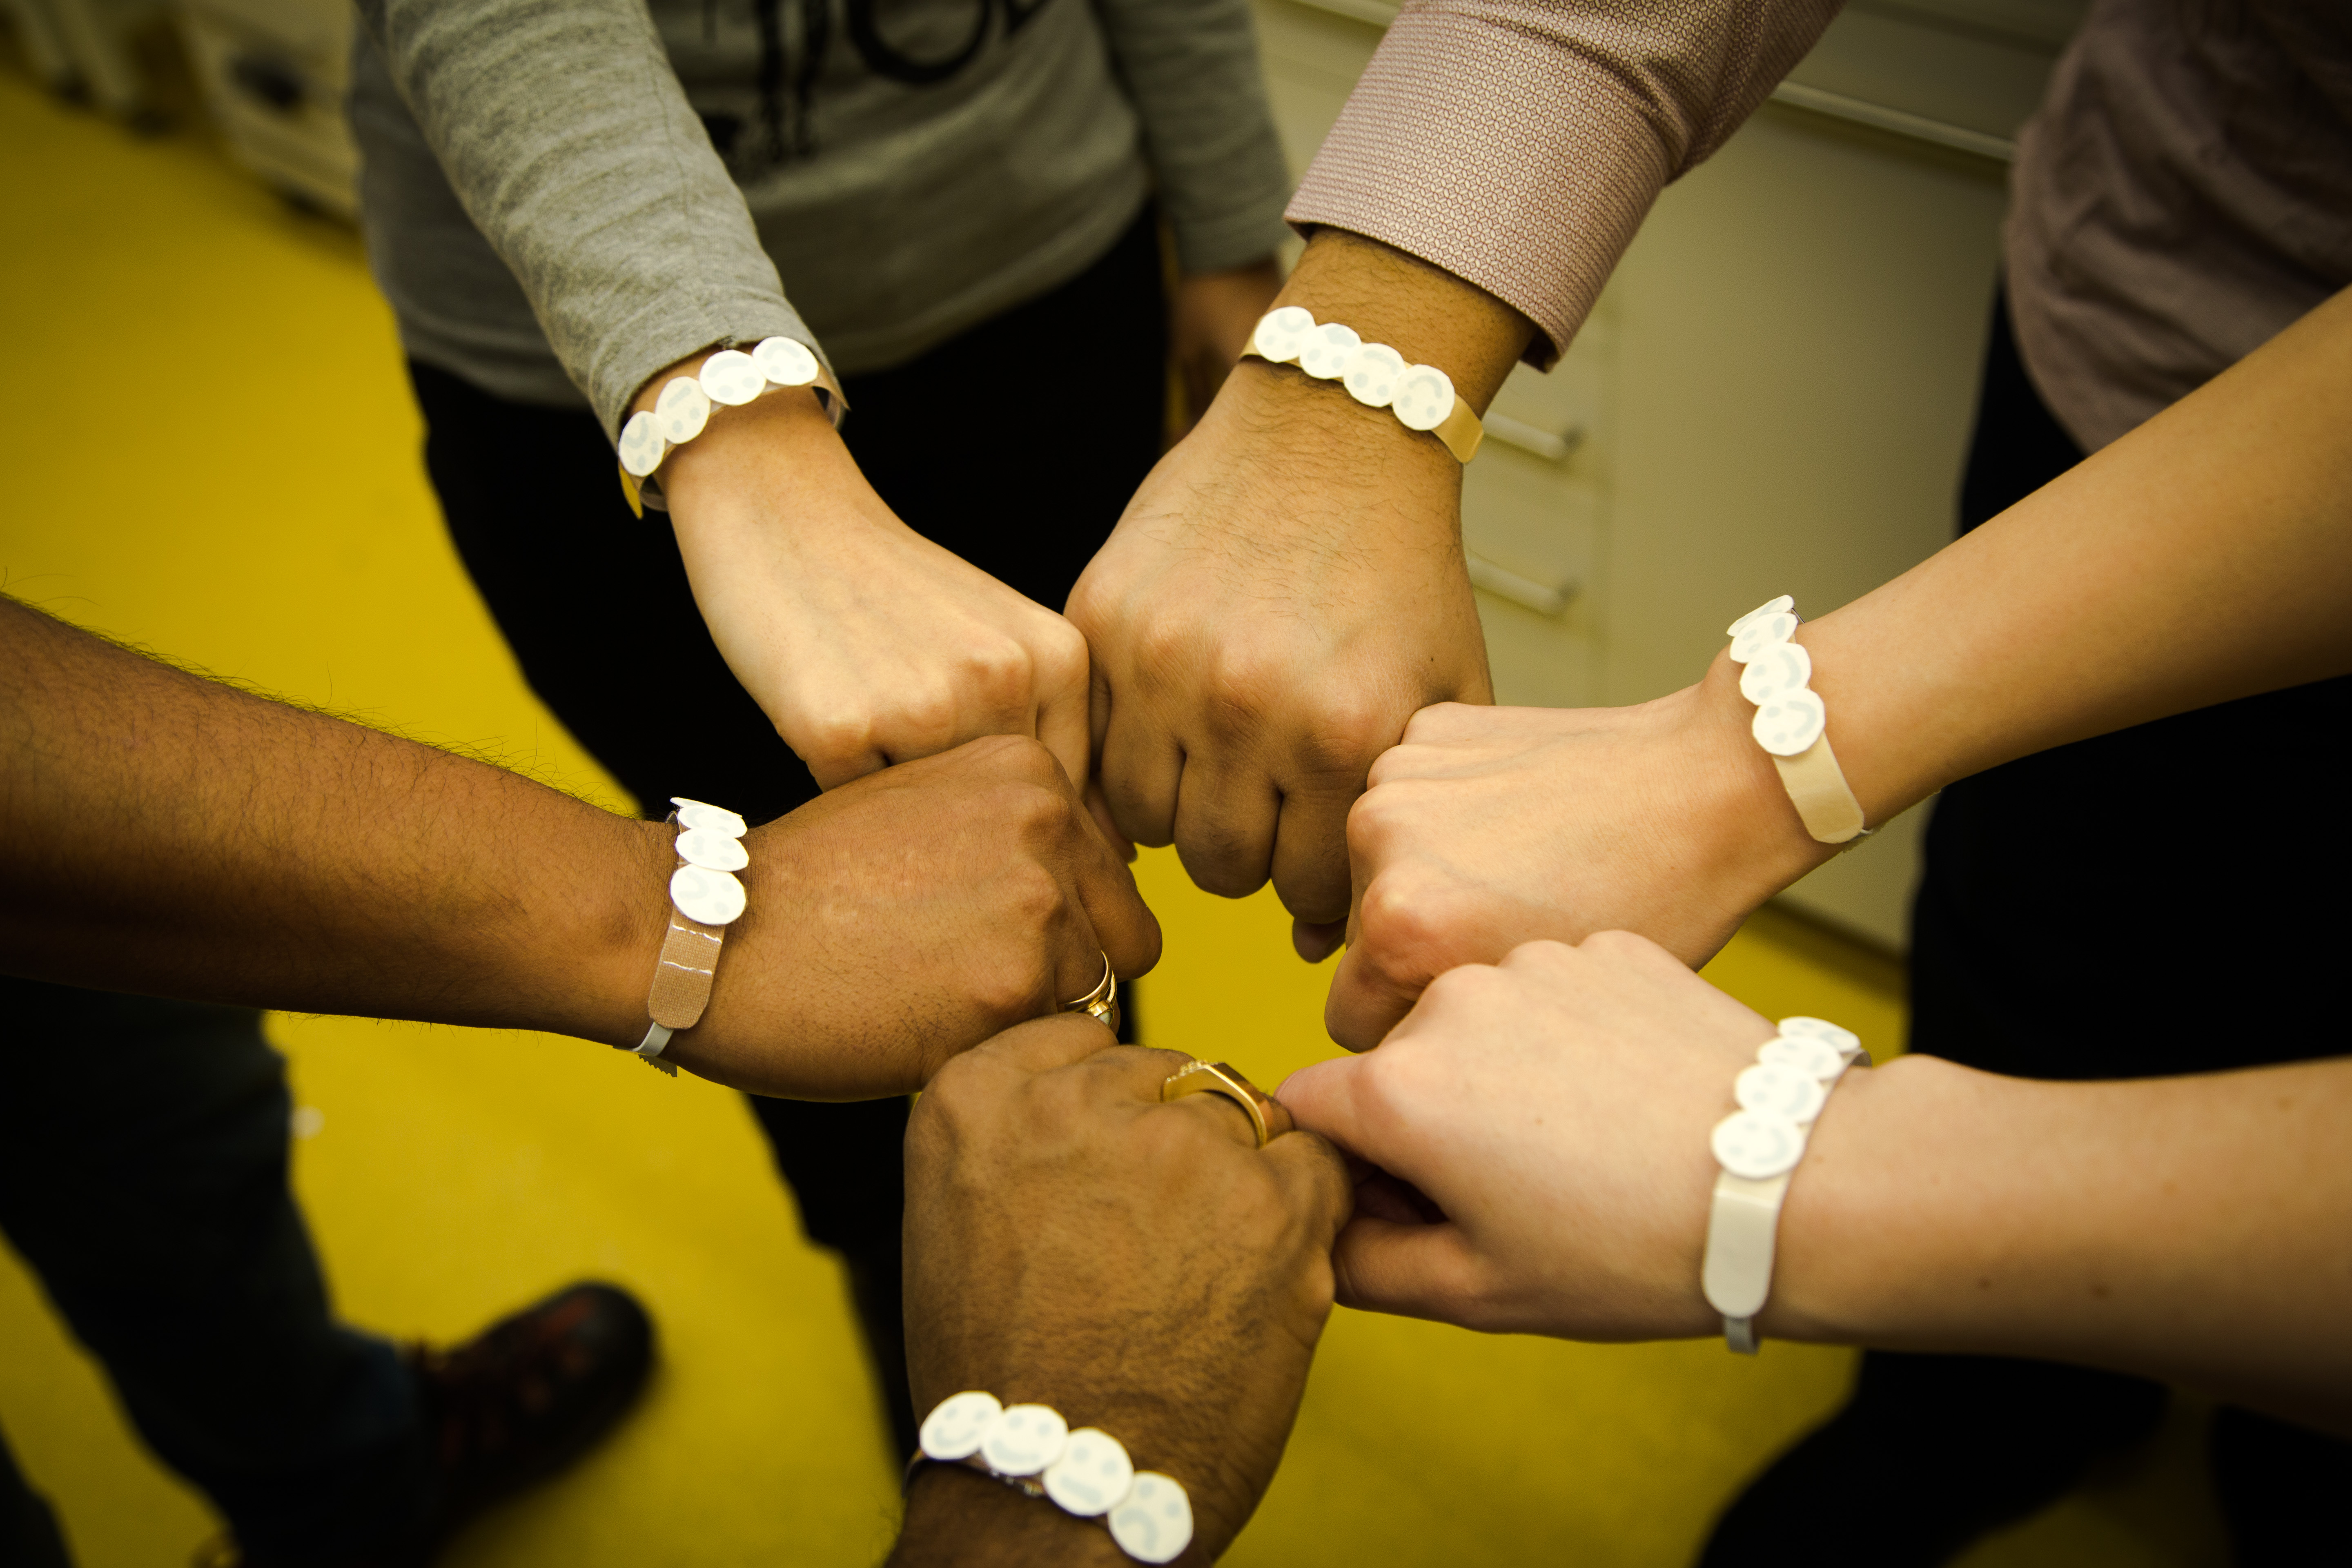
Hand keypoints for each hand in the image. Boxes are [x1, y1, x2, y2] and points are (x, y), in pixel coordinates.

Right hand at [655, 376, 1091, 790]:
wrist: (787, 519)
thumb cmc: (897, 594)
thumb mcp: (1002, 640)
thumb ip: (1052, 726)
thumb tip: (1113, 854)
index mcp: (1058, 659)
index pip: (1073, 794)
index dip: (1025, 813)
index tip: (985, 791)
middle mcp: (1004, 681)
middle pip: (1003, 813)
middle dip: (965, 816)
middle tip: (912, 761)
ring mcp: (922, 704)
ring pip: (931, 820)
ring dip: (905, 807)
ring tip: (877, 737)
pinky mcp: (839, 726)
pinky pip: (854, 809)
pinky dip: (842, 790)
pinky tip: (832, 729)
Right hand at [655, 737, 1159, 1097]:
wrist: (711, 935)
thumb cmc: (811, 883)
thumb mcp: (928, 807)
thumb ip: (1020, 834)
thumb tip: (1105, 901)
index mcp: (1031, 765)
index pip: (1109, 876)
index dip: (1056, 921)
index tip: (977, 931)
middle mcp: (1049, 821)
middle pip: (1121, 939)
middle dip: (1060, 972)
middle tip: (957, 974)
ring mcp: (1036, 904)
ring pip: (1089, 1001)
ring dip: (1026, 1017)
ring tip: (930, 996)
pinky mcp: (1011, 989)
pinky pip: (1047, 1048)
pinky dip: (996, 1053)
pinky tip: (919, 1026)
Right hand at [891, 1015, 1351, 1564]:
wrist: (1061, 1485)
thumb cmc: (1009, 1370)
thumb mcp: (962, 1215)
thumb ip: (1021, 1132)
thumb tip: (1100, 1090)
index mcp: (976, 1095)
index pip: (1084, 1041)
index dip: (1111, 1106)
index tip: (1107, 1166)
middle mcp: (1071, 1100)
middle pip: (1167, 1073)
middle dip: (1175, 1140)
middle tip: (1162, 1237)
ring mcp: (1175, 1143)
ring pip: (1242, 1112)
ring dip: (1239, 1175)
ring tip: (1206, 1269)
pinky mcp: (1268, 1198)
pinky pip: (1313, 1161)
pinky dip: (1303, 1209)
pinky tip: (1260, 1273)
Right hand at [1071, 232, 1530, 944]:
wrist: (1333, 434)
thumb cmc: (1397, 574)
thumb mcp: (1440, 695)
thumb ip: (1393, 820)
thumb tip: (1320, 945)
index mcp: (1343, 728)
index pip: (1310, 889)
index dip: (1318, 886)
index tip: (1319, 851)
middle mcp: (1248, 704)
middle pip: (1223, 872)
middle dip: (1250, 858)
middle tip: (1266, 809)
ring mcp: (1163, 663)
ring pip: (1147, 826)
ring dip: (1184, 813)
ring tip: (1218, 767)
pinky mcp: (1102, 623)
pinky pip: (1093, 751)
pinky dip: (1128, 759)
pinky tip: (1169, 731)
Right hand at [1282, 932, 1880, 1338]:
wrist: (1790, 1183)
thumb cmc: (1633, 1250)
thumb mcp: (1482, 1291)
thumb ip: (1367, 1266)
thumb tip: (1323, 1237)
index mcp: (1400, 1088)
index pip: (1306, 1108)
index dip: (1345, 1164)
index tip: (1410, 1199)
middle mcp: (1449, 999)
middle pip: (1394, 1060)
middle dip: (1425, 1115)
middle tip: (1515, 1185)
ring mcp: (1533, 962)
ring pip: (1475, 1019)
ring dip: (1498, 1069)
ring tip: (1585, 1136)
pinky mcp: (1605, 946)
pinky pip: (1551, 990)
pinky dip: (1569, 1034)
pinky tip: (1627, 1089)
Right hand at [1325, 656, 1833, 1049]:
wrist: (1710, 784)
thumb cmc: (1654, 906)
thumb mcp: (1544, 1007)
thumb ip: (1449, 1030)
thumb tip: (1394, 1045)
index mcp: (1401, 926)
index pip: (1350, 1020)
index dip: (1410, 1028)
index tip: (1469, 1008)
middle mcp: (1379, 843)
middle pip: (1360, 938)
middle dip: (1415, 945)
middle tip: (1501, 931)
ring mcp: (1399, 774)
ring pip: (1378, 865)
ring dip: (1425, 874)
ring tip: (1516, 869)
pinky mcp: (1427, 728)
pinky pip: (1409, 799)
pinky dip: (1447, 811)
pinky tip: (1518, 815)